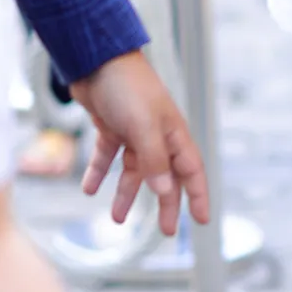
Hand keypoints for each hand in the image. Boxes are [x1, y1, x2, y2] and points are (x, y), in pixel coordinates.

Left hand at [70, 49, 208, 235]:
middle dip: (166, 204)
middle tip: (167, 232)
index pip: (191, 171)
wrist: (96, 59)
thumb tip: (164, 191)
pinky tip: (89, 188)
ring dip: (126, 193)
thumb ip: (154, 160)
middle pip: (165, 177)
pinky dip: (100, 172)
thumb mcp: (143, 127)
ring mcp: (134, 132)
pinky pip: (108, 156)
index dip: (198, 195)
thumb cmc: (127, 88)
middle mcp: (156, 136)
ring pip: (134, 171)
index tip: (202, 220)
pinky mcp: (111, 126)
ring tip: (116, 217)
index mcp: (172, 134)